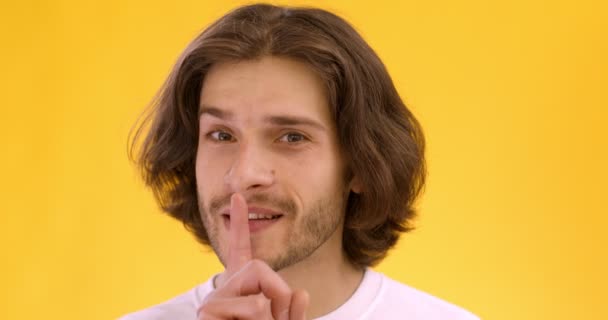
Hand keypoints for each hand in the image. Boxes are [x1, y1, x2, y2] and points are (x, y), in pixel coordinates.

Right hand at [197, 193, 308, 319]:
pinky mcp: (206, 313)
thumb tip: (301, 293)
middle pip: (258, 267)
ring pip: (259, 300)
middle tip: (278, 317)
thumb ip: (294, 311)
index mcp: (242, 287)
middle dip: (279, 294)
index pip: (240, 249)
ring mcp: (212, 302)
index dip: (239, 222)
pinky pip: (253, 309)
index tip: (237, 197)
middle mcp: (225, 290)